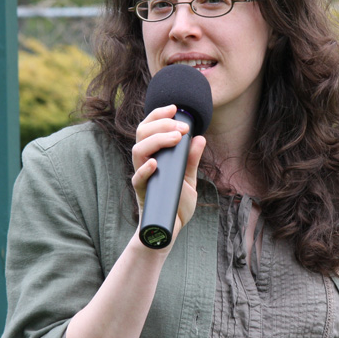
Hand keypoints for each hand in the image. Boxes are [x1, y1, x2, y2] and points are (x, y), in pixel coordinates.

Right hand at [131, 104, 205, 243]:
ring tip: (175, 138)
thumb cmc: (176, 203)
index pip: (149, 128)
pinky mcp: (142, 193)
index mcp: (155, 155)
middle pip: (142, 134)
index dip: (158, 115)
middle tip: (181, 127)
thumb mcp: (188, 178)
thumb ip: (192, 159)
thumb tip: (200, 138)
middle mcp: (145, 162)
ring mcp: (142, 177)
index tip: (175, 108)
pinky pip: (138, 179)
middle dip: (161, 124)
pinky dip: (145, 169)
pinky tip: (156, 163)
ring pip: (138, 151)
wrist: (170, 229)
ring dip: (157, 140)